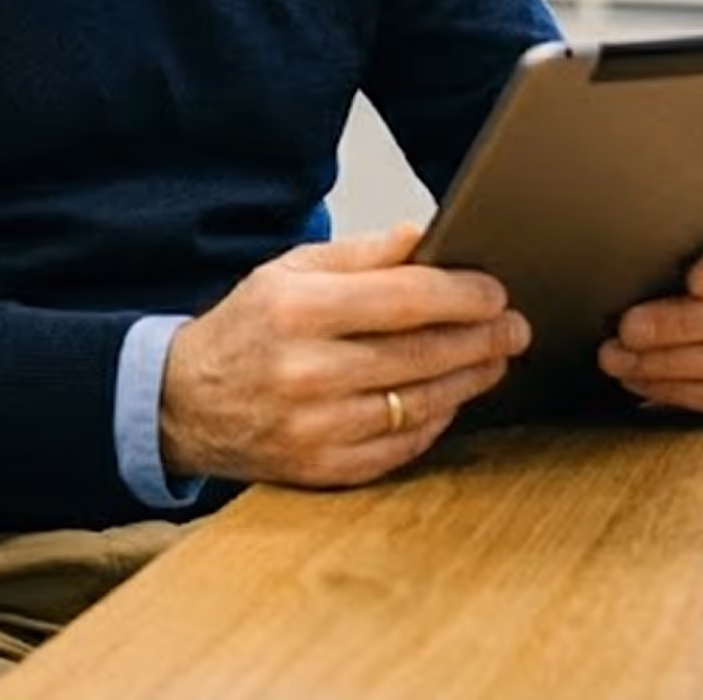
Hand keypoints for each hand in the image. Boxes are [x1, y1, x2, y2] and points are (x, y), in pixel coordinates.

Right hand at [160, 222, 530, 486]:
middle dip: (481, 338)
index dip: (462, 295)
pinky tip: (452, 395)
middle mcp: (306, 371)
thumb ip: (362, 253)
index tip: (496, 291)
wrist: (187, 402)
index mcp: (298, 310)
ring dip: (469, 379)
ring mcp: (314, 427)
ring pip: (419, 402)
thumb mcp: (291, 269)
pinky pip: (399, 446)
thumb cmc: (249, 326)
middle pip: (421, 354)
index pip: (404, 299)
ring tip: (495, 357)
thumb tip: (423, 234)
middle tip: (515, 326)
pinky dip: (435, 419)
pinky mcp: (321, 468)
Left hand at [596, 218, 702, 414]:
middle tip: (628, 328)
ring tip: (619, 358)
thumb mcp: (693, 226)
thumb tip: (634, 234)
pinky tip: (641, 379)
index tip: (694, 280)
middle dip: (681, 324)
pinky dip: (680, 391)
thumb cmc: (692, 246)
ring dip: (670, 363)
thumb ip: (684, 229)